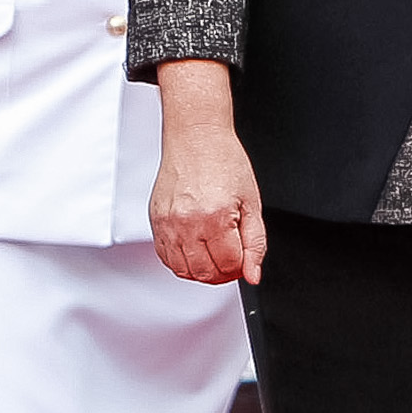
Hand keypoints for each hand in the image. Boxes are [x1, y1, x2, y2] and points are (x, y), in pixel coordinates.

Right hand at [151, 60, 267, 286]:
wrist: (197, 138)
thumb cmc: (224, 162)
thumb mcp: (252, 202)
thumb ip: (255, 242)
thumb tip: (253, 274)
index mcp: (216, 217)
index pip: (229, 265)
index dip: (241, 267)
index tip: (245, 261)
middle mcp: (188, 223)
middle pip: (204, 272)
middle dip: (222, 273)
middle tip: (232, 262)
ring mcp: (169, 224)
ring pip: (183, 270)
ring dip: (201, 271)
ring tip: (214, 256)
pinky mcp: (156, 222)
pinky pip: (165, 257)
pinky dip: (181, 262)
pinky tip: (195, 251)